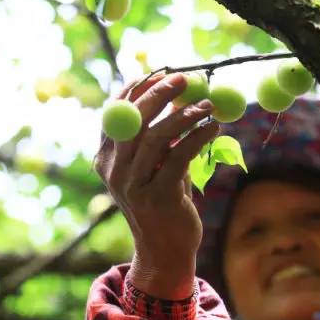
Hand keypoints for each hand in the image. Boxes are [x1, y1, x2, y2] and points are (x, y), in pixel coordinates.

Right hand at [94, 73, 219, 297]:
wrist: (164, 247)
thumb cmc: (163, 198)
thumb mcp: (155, 163)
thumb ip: (158, 135)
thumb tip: (177, 95)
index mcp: (106, 158)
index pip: (114, 114)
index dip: (134, 89)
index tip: (159, 72)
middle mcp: (114, 170)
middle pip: (133, 120)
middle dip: (159, 94)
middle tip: (184, 79)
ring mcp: (133, 185)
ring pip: (156, 137)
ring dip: (185, 115)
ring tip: (207, 105)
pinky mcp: (157, 197)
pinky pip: (178, 157)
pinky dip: (197, 136)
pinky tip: (213, 128)